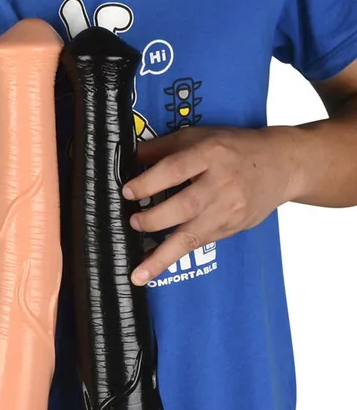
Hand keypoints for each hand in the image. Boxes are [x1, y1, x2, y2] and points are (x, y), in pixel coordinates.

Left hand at [123, 126, 300, 284]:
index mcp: (211, 153)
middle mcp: (221, 183)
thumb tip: (129, 159)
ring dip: (162, 256)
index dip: (149, 182)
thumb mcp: (200, 136)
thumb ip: (164, 148)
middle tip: (134, 222)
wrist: (282, 165)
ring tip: (139, 273)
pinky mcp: (232, 228)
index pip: (176, 168)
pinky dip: (175, 256)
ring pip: (192, 236)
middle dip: (155, 219)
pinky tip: (154, 268)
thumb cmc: (234, 149)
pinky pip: (199, 243)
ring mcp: (229, 209)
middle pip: (185, 206)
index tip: (127, 192)